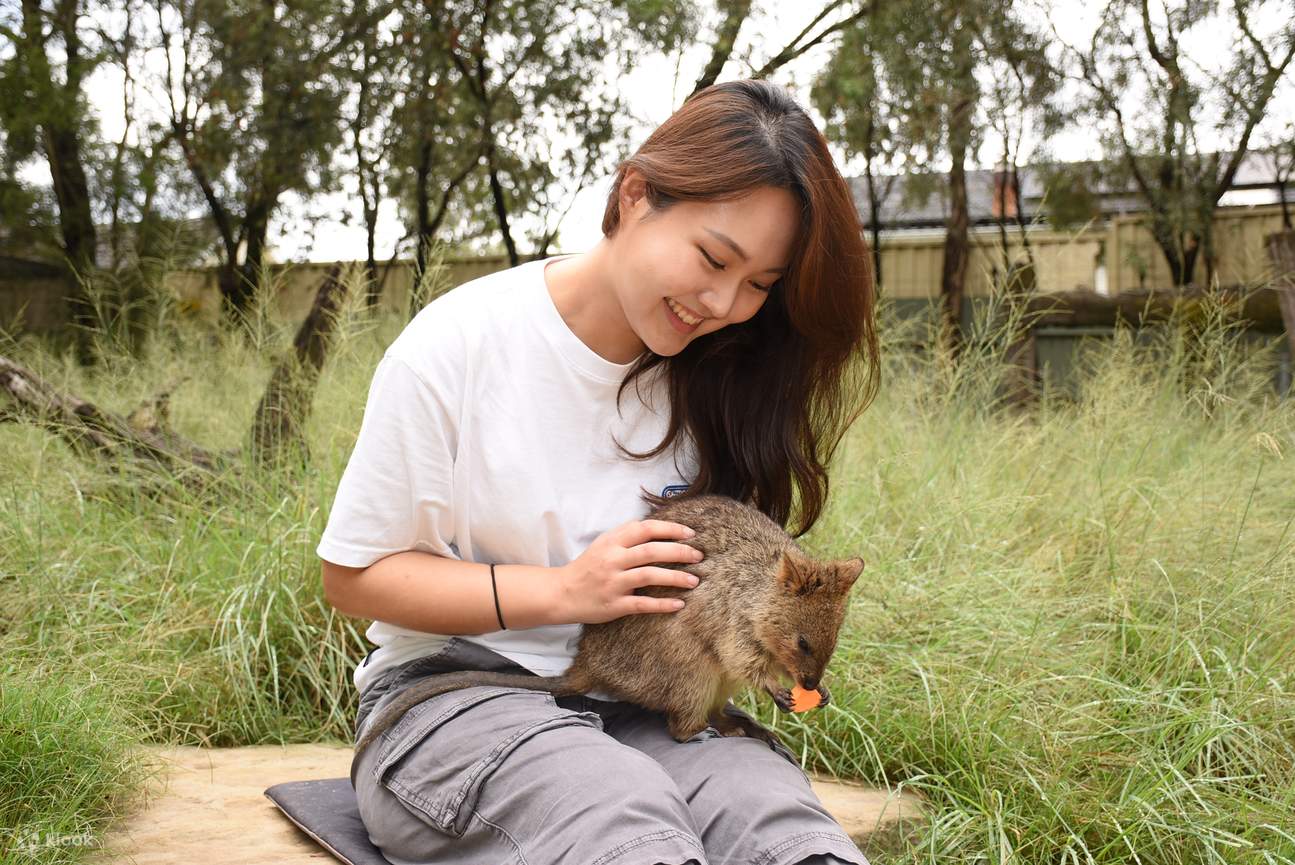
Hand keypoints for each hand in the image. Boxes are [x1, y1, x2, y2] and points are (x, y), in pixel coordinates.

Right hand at [556, 518, 703, 623]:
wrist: (561, 593)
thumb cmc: (588, 567)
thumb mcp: (603, 543)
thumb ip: (626, 534)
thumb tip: (656, 525)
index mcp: (612, 542)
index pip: (645, 529)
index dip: (670, 529)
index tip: (691, 533)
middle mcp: (613, 560)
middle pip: (651, 551)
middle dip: (679, 552)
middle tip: (699, 556)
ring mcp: (613, 583)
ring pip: (649, 576)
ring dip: (676, 577)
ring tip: (695, 580)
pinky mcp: (614, 605)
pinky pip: (642, 604)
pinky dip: (663, 604)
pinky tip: (680, 604)